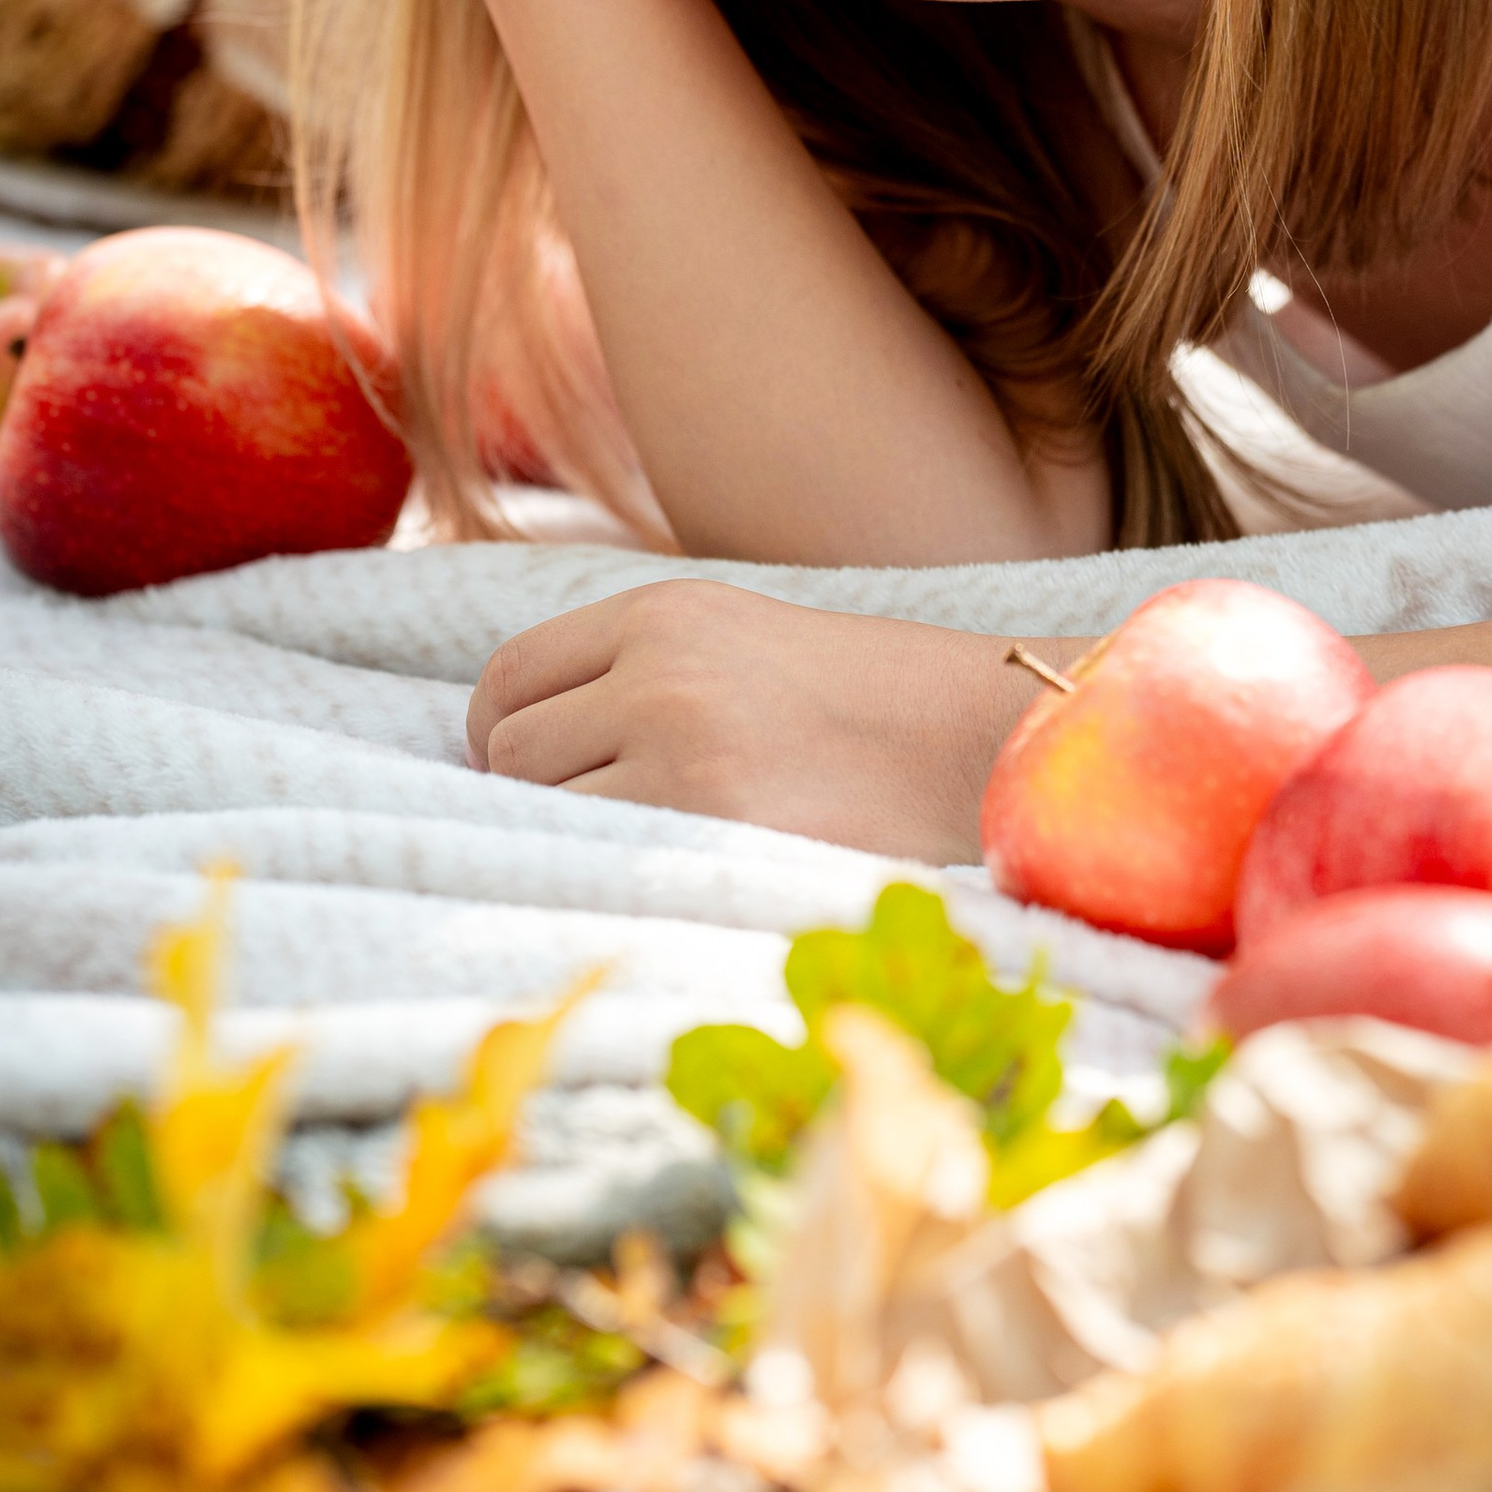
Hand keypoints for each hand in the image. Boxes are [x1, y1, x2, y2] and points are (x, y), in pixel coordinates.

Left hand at [466, 579, 1031, 860]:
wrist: (986, 741)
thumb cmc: (873, 706)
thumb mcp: (747, 642)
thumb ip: (640, 669)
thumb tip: (516, 743)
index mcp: (665, 613)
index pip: (509, 676)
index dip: (505, 734)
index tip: (542, 771)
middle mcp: (658, 672)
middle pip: (512, 750)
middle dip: (538, 795)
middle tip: (610, 821)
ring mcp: (680, 752)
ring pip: (547, 812)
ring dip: (582, 840)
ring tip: (663, 845)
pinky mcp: (710, 828)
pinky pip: (605, 864)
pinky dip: (626, 877)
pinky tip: (684, 873)